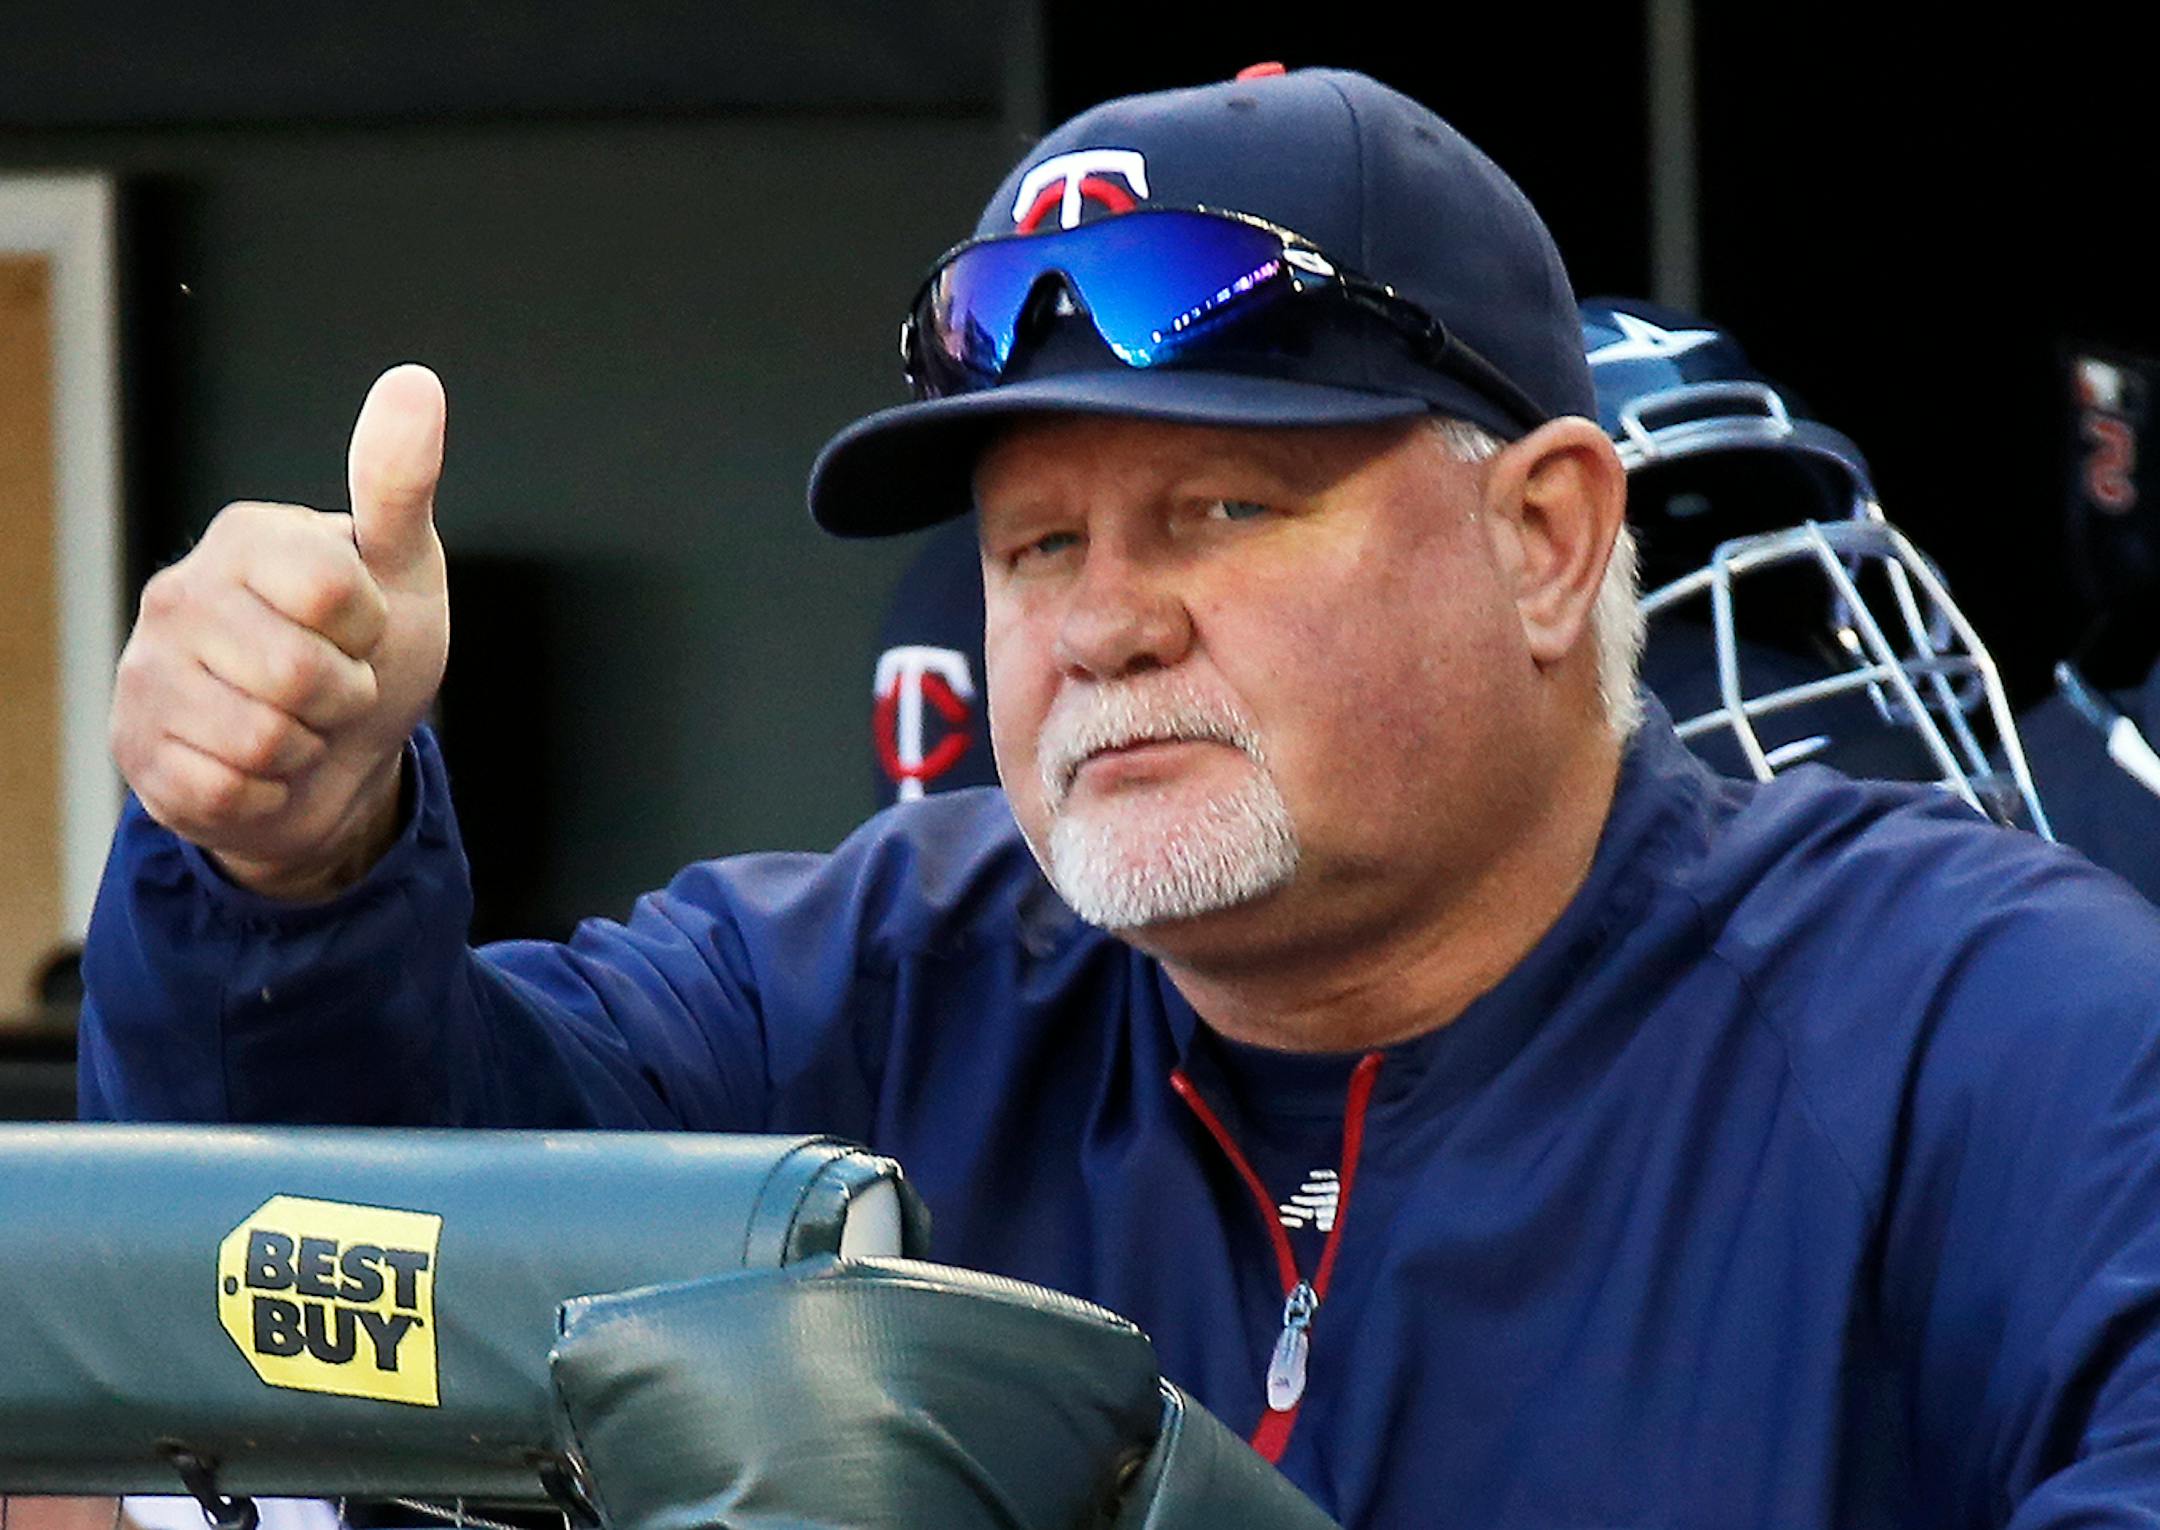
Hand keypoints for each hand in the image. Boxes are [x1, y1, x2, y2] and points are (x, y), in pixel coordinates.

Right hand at [109, 365, 450, 899]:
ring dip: (306, 749)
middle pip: (300, 676)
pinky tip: (259, 768)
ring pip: (263, 742)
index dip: (370, 630)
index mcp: (247, 536)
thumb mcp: (403, 567)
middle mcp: (178, 595)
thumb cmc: (372, 649)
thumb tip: (415, 382)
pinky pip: (227, 793)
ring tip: (297, 724)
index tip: (362, 628)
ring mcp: (147, 676)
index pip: (333, 593)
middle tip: (332, 686)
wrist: (339, 756)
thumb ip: (399, 482)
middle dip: (343, 697)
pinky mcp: (138, 754)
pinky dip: (267, 795)